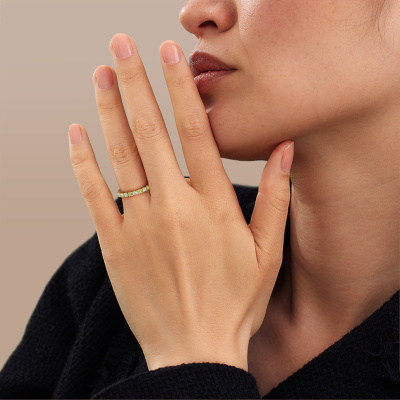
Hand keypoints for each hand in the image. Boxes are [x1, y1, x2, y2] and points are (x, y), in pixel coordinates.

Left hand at [68, 33, 293, 371]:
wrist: (195, 351)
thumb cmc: (235, 302)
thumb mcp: (268, 252)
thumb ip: (277, 197)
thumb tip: (287, 149)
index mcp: (213, 205)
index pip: (196, 131)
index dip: (181, 88)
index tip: (169, 55)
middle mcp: (174, 207)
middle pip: (151, 131)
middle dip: (136, 82)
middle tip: (122, 45)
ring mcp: (139, 224)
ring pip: (119, 154)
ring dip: (108, 109)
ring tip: (101, 74)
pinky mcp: (114, 245)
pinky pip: (94, 194)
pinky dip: (82, 161)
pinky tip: (76, 132)